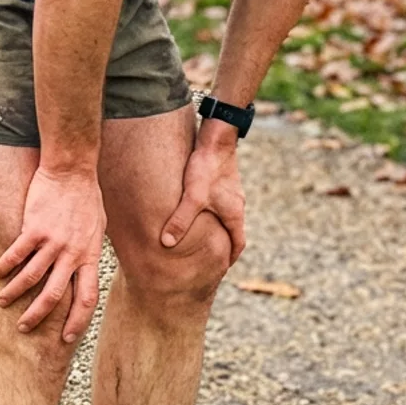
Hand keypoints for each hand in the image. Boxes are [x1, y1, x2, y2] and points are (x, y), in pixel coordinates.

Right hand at [0, 166, 105, 343]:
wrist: (72, 169)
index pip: (87, 298)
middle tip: (24, 328)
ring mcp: (53, 242)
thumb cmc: (86, 197)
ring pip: (31, 278)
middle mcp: (72, 253)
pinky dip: (4, 266)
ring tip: (1, 302)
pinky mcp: (34, 229)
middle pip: (55, 296)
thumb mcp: (97, 228)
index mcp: (90, 255)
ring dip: (14, 294)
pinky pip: (16, 254)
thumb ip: (89, 251)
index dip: (77, 321)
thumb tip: (85, 267)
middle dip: (37, 317)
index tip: (66, 338)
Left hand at [161, 122, 246, 263]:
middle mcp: (237, 203)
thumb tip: (166, 243)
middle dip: (223, 244)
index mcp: (234, 213)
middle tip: (211, 255)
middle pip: (234, 230)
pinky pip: (221, 201)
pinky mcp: (224, 179)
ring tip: (203, 235)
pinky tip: (199, 209)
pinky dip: (213, 211)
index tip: (222, 267)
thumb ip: (180, 221)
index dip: (230, 257)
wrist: (217, 137)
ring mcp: (231, 191)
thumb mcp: (192, 197)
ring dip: (218, 226)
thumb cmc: (207, 167)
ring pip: (227, 214)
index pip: (238, 242)